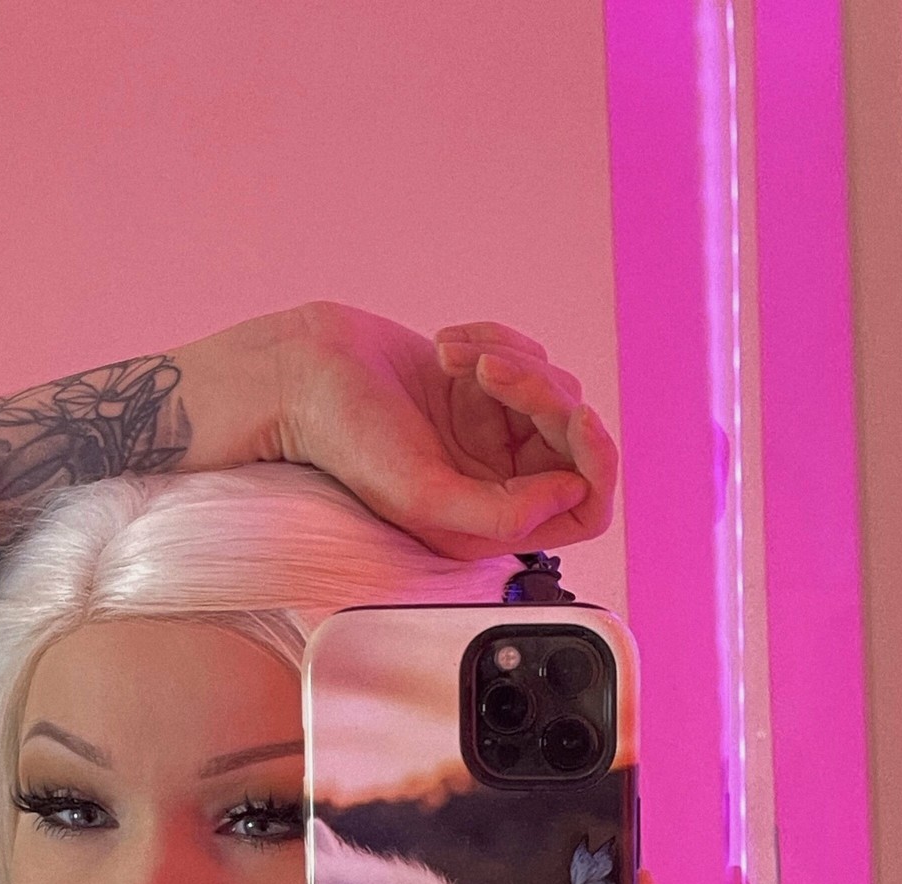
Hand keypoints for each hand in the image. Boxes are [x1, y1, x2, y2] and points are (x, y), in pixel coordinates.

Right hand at [178, 303, 618, 560]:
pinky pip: (525, 355)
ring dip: (511, 359)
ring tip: (454, 355)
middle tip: (489, 371)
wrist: (305, 373)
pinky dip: (494, 339)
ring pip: (552, 390)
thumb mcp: (426, 498)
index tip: (575, 421)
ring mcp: (491, 433)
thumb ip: (503, 516)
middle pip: (573, 439)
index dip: (596, 464)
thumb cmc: (349, 443)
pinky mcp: (481, 388)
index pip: (585, 507)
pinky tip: (446, 347)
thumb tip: (571, 492)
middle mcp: (495, 484)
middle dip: (541, 394)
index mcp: (487, 526)